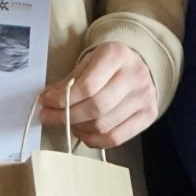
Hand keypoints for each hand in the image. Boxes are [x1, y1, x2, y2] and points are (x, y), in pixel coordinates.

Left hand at [38, 42, 159, 148]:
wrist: (138, 64)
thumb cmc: (107, 64)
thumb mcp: (87, 63)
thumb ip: (68, 82)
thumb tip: (46, 100)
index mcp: (117, 55)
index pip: (87, 86)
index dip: (62, 99)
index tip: (45, 103)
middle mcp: (136, 75)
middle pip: (96, 108)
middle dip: (66, 116)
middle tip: (49, 116)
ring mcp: (145, 97)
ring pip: (104, 125)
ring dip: (78, 128)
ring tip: (67, 123)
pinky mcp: (149, 114)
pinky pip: (116, 138)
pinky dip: (94, 140)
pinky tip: (83, 132)